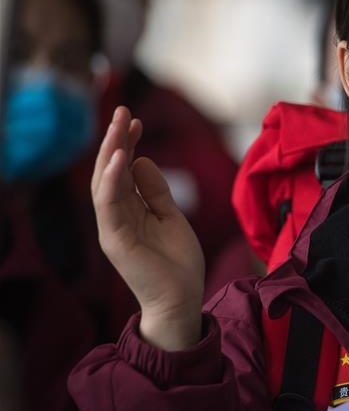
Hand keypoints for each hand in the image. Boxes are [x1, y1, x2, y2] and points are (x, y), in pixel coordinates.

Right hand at [92, 106, 204, 350]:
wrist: (182, 299)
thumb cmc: (177, 262)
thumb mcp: (171, 216)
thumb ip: (155, 190)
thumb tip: (142, 160)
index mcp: (128, 211)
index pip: (122, 171)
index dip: (127, 144)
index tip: (136, 120)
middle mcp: (116, 217)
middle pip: (110, 172)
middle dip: (116, 140)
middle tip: (122, 111)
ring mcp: (113, 228)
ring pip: (105, 184)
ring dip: (111, 152)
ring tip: (118, 126)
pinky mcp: (115, 240)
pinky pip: (109, 205)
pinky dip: (112, 181)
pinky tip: (119, 158)